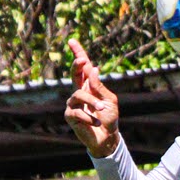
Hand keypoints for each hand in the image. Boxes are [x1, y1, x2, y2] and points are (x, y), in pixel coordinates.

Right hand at [64, 38, 120, 157]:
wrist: (107, 138)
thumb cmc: (109, 118)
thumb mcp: (109, 100)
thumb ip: (99, 86)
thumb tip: (92, 68)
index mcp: (90, 86)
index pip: (83, 68)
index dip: (78, 54)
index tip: (72, 41)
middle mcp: (79, 92)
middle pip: (74, 75)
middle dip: (76, 65)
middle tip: (81, 59)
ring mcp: (73, 103)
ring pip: (79, 95)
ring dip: (92, 102)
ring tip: (102, 109)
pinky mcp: (70, 115)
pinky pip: (77, 111)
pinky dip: (89, 117)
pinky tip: (96, 123)